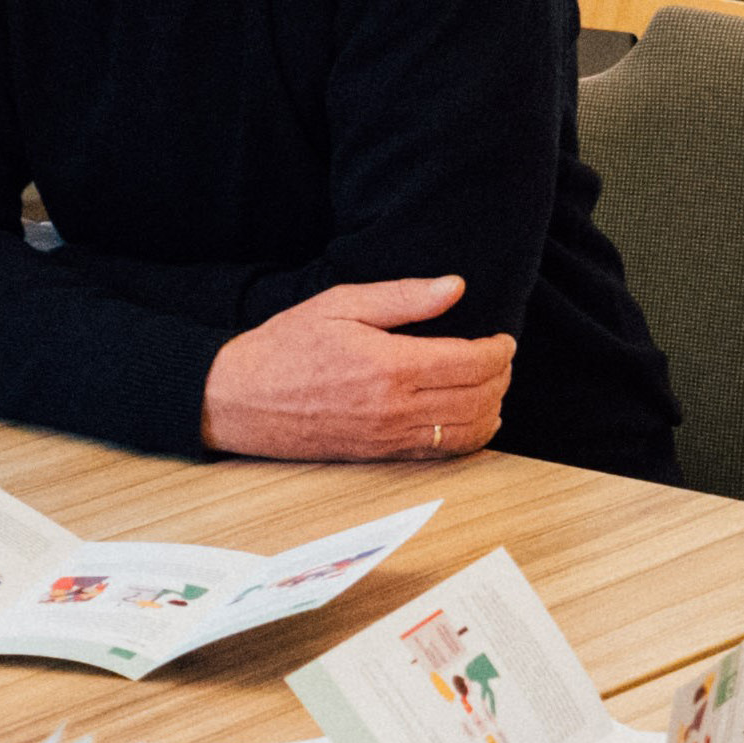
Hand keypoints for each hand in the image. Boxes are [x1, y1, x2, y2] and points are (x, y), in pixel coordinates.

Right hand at [201, 276, 512, 460]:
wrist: (239, 400)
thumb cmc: (286, 347)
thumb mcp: (341, 303)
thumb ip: (403, 297)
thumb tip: (454, 287)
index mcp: (390, 365)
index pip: (473, 363)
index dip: (500, 351)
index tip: (504, 339)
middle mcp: (396, 408)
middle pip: (479, 398)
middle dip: (501, 377)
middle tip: (502, 358)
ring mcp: (390, 437)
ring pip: (468, 431)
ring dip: (493, 408)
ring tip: (493, 385)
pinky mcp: (381, 456)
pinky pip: (442, 454)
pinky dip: (470, 437)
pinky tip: (473, 419)